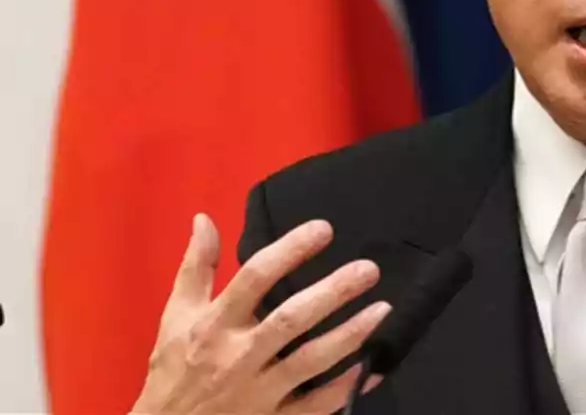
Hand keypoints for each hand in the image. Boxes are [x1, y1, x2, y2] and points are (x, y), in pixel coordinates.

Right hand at [131, 214, 391, 413]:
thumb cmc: (173, 371)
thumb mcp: (175, 316)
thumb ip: (196, 268)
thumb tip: (204, 218)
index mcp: (213, 325)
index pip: (253, 279)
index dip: (289, 250)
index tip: (324, 229)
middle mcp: (237, 357)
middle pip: (290, 320)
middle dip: (332, 293)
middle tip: (369, 270)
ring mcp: (258, 393)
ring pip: (310, 362)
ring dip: (349, 336)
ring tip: (383, 309)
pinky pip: (316, 406)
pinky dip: (345, 387)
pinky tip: (371, 365)